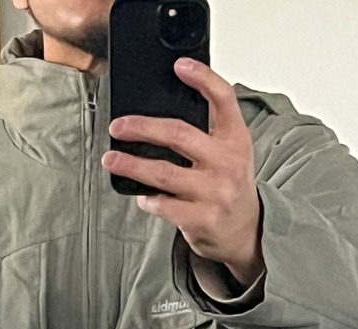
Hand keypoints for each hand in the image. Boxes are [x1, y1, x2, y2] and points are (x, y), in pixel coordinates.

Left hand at [101, 57, 263, 287]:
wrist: (247, 233)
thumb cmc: (231, 187)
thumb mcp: (232, 152)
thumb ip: (209, 131)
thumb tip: (162, 113)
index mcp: (236, 139)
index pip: (223, 99)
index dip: (202, 78)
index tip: (179, 66)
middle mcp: (226, 163)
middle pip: (178, 134)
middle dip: (142, 127)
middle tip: (119, 126)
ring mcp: (214, 192)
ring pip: (162, 173)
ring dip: (131, 165)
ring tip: (111, 159)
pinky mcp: (200, 218)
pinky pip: (163, 205)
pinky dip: (147, 199)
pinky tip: (142, 196)